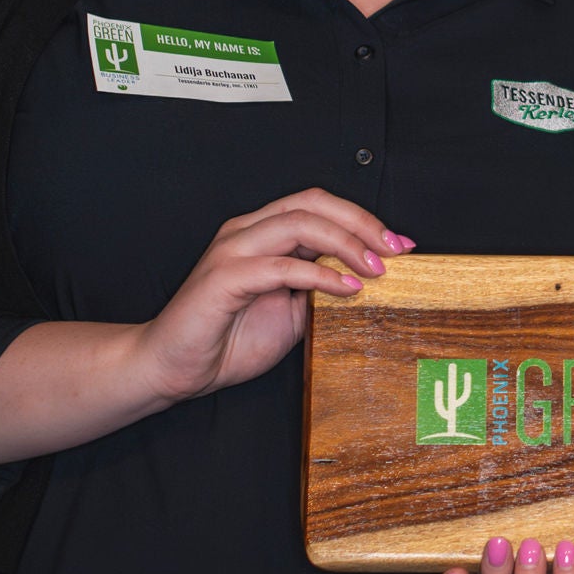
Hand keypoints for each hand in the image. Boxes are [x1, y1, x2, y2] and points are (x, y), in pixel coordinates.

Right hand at [134, 188, 411, 403]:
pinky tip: (347, 290)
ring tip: (376, 269)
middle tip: (396, 250)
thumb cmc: (227, 339)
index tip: (401, 245)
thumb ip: (322, 291)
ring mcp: (233, 251)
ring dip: (346, 244)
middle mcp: (247, 231)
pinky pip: (280, 266)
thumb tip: (369, 282)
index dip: (363, 219)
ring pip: (298, 224)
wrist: (172, 368)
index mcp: (262, 233)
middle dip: (362, 223)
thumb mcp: (292, 314)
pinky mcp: (223, 278)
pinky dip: (319, 276)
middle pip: (313, 204)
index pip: (319, 206)